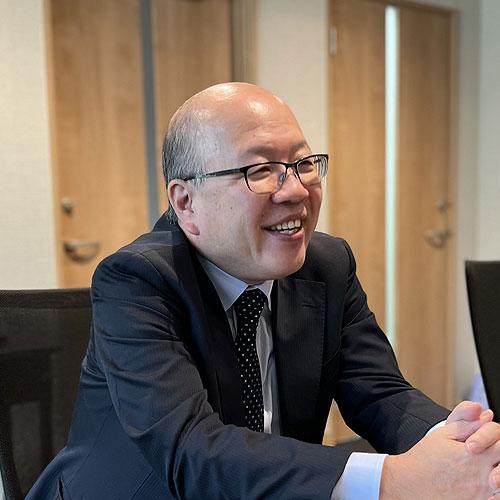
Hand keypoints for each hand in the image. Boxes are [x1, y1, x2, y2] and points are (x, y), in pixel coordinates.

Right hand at [380, 406, 499, 498]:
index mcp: (474, 455)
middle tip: (482, 454)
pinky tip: (485, 484)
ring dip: (497, 473)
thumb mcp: (442, 435)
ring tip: (487, 470)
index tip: (481, 441)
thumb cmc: (425, 458)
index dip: (492, 438)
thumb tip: (484, 413)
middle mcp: (481, 476)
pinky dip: (494, 492)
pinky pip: (496, 498)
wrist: (410, 483)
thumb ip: (466, 423)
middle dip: (497, 455)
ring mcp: (481, 493)